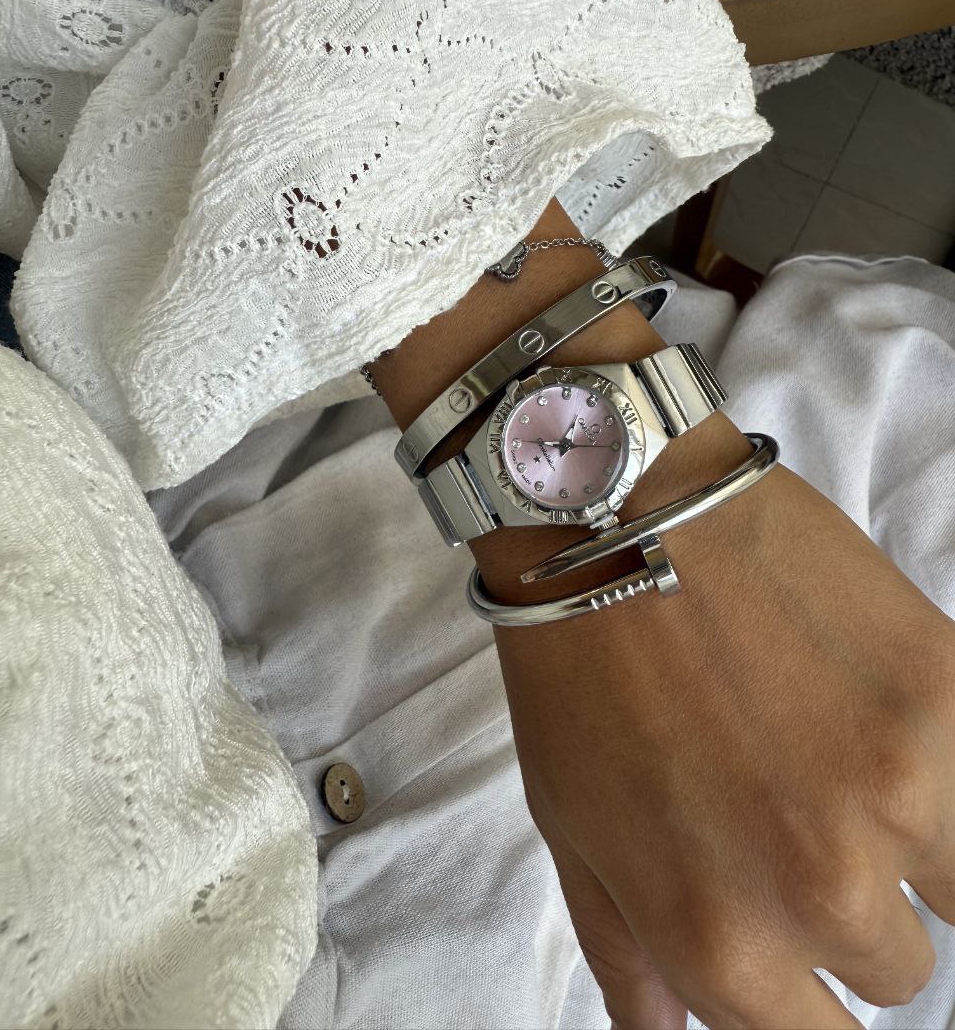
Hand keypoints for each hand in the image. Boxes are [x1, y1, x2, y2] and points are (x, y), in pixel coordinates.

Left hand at [493, 417, 954, 1029]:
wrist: (614, 511)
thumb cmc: (579, 669)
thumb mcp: (573, 833)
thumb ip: (636, 961)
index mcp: (721, 942)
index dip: (816, 1003)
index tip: (812, 955)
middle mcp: (822, 888)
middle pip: (894, 970)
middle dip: (847, 907)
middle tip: (795, 810)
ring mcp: (900, 790)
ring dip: (911, 840)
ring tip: (835, 753)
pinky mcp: (947, 695)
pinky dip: (941, 769)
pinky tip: (874, 715)